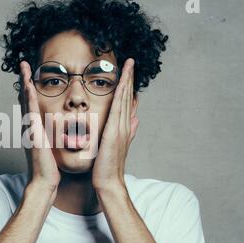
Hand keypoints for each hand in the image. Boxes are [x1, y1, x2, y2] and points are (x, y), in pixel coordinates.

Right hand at [19, 61, 60, 193]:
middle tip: (23, 64)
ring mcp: (30, 128)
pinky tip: (28, 86)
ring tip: (24, 67)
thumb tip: (59, 128)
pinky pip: (31, 112)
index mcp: (35, 127)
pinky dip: (29, 98)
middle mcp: (29, 125)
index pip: (31, 103)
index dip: (30, 88)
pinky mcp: (33, 133)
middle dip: (24, 80)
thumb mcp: (50, 146)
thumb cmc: (49, 166)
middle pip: (25, 98)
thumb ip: (51, 135)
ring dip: (24, 83)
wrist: (44, 181)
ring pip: (26, 101)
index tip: (31, 74)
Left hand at [92, 58, 138, 190]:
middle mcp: (124, 125)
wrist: (108, 181)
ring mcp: (121, 128)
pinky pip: (117, 109)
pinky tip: (122, 84)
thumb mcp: (116, 145)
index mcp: (122, 127)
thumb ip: (127, 131)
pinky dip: (121, 96)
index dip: (128, 86)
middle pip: (127, 97)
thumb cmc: (108, 166)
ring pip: (124, 100)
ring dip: (127, 81)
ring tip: (129, 65)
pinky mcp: (114, 132)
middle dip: (129, 78)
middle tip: (131, 61)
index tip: (128, 71)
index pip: (126, 102)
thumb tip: (135, 119)